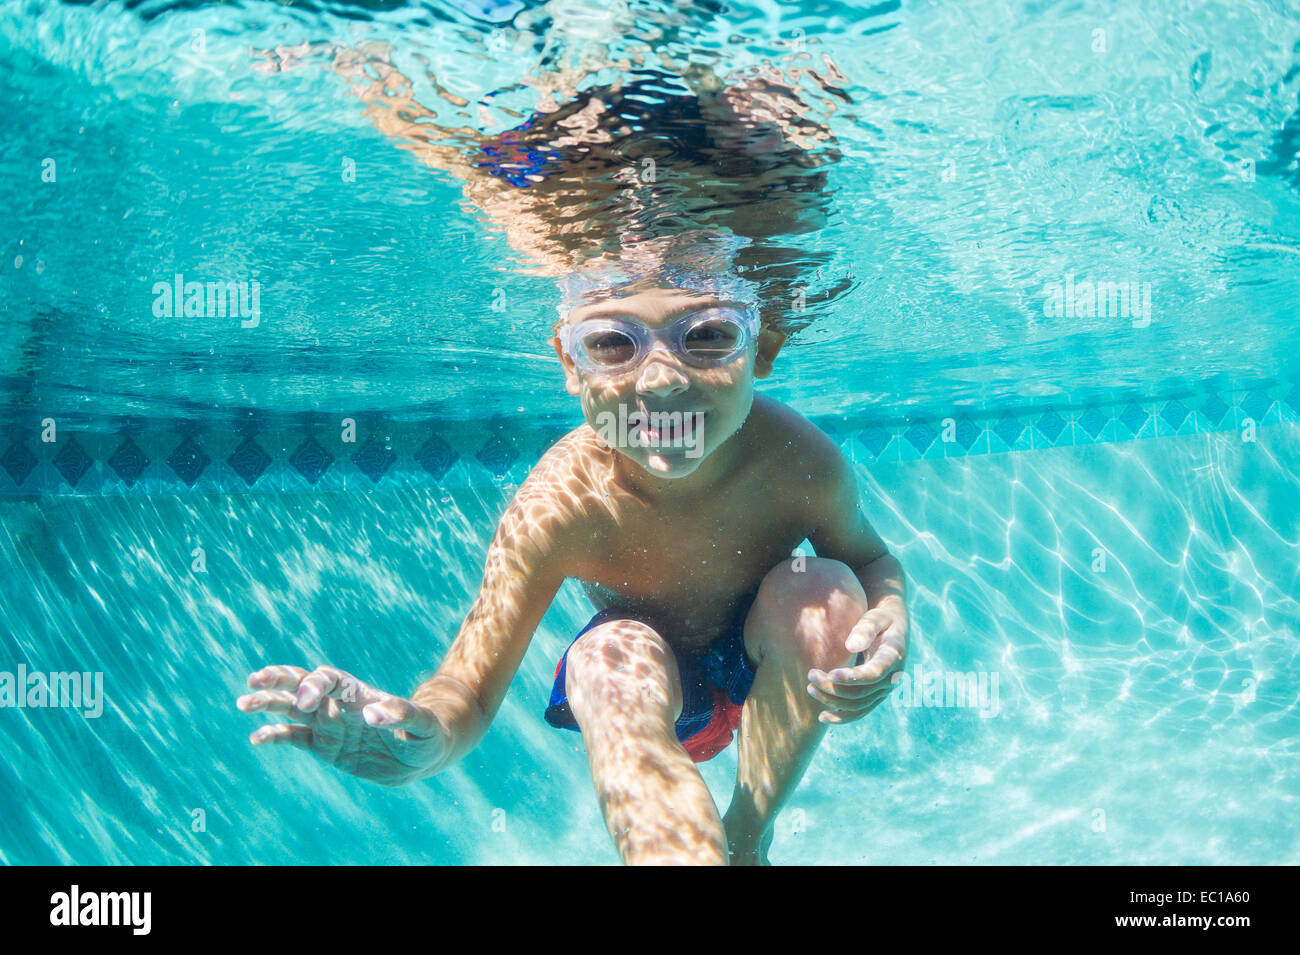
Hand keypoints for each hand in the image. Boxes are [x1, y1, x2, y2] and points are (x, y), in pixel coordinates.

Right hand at [236, 665, 446, 785]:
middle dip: (279, 681)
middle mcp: (338, 705)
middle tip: (254, 682)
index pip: (330, 680)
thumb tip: (372, 714)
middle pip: (303, 684)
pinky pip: (295, 738)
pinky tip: (256, 738)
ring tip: (243, 703)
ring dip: (269, 704)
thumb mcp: (423, 724)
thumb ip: (401, 715)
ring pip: (292, 709)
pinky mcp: (324, 748)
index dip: (315, 685)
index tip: (307, 702)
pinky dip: (275, 736)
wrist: (423, 757)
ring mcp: (329, 726)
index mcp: (359, 694)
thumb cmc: (427, 734)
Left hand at [806, 607, 907, 724]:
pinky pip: (859, 711)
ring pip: (857, 704)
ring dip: (832, 700)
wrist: (893, 628)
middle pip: (861, 692)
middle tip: (811, 675)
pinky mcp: (875, 696)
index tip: (830, 674)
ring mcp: (883, 690)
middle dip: (834, 687)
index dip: (853, 677)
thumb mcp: (876, 617)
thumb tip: (851, 647)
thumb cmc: (881, 619)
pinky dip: (842, 717)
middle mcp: (891, 679)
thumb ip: (866, 629)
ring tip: (811, 688)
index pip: (874, 673)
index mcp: (894, 657)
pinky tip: (823, 717)